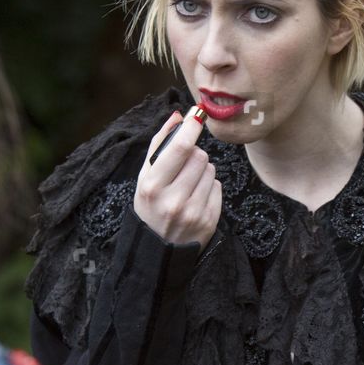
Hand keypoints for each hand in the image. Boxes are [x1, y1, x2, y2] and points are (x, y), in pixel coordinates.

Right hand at [134, 108, 222, 248]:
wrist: (158, 250)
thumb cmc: (150, 206)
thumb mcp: (145, 177)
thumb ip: (159, 144)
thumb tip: (178, 116)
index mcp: (153, 186)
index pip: (179, 148)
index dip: (192, 127)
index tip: (198, 113)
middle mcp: (173, 200)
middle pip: (199, 157)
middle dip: (194, 156)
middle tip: (182, 169)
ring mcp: (193, 213)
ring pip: (211, 170)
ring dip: (202, 172)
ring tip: (188, 186)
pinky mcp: (209, 221)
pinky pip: (218, 187)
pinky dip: (209, 187)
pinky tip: (196, 199)